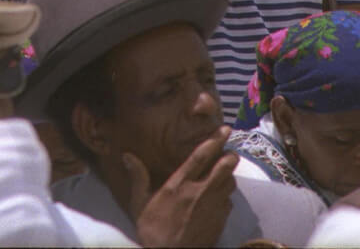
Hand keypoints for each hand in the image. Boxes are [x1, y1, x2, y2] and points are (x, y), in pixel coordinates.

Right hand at [130, 127, 236, 248]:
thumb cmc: (152, 230)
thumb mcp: (139, 203)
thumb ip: (138, 177)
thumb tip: (127, 156)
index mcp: (179, 184)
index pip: (201, 156)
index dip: (215, 140)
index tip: (225, 130)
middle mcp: (200, 192)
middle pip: (225, 166)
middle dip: (230, 156)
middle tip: (229, 152)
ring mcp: (212, 207)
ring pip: (231, 183)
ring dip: (230, 176)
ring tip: (225, 173)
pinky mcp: (220, 221)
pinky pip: (229, 202)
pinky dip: (227, 196)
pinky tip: (219, 198)